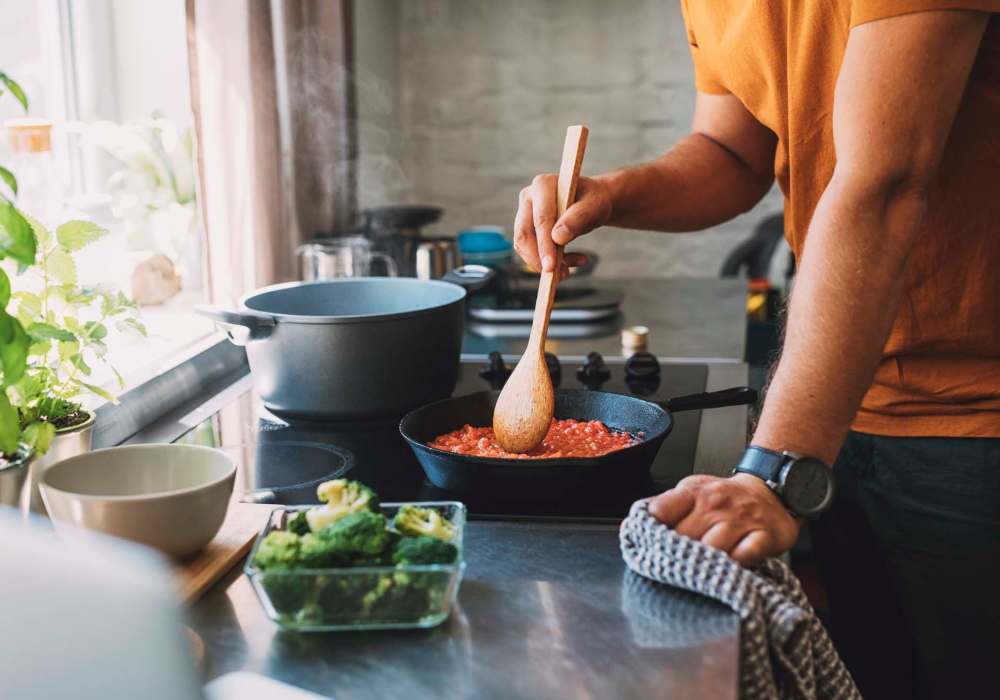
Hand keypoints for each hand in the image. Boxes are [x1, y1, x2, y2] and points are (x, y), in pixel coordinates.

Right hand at [513, 173, 612, 276]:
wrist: (591, 204)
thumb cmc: (594, 202)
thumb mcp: (595, 207)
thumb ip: (579, 219)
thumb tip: (557, 238)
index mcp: (543, 185)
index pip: (541, 219)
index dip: (545, 245)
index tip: (551, 267)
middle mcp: (528, 197)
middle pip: (524, 234)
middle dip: (540, 258)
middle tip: (559, 275)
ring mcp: (524, 213)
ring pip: (523, 245)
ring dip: (543, 263)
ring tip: (567, 271)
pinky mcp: (525, 228)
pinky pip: (529, 250)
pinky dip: (547, 262)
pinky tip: (568, 263)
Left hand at [648, 473, 800, 566]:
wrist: (770, 490)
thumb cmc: (724, 497)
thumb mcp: (692, 491)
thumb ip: (667, 507)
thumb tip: (633, 526)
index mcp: (692, 492)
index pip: (661, 510)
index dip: (651, 532)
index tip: (647, 547)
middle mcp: (715, 503)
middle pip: (684, 536)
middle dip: (674, 555)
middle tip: (669, 571)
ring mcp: (740, 519)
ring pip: (713, 548)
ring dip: (701, 565)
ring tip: (694, 577)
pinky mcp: (764, 535)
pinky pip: (746, 555)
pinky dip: (735, 566)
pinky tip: (727, 570)